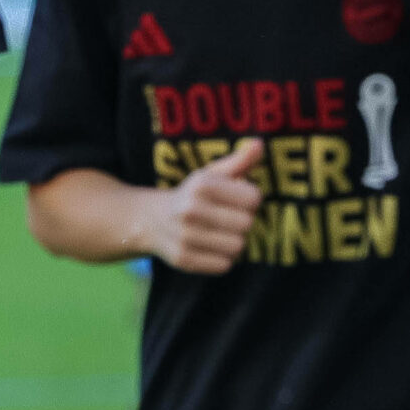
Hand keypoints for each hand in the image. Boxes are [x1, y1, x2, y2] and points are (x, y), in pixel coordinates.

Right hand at [152, 138, 263, 273]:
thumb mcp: (211, 174)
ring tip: (219, 234)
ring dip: (233, 241)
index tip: (236, 199)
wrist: (149, 221)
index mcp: (201, 184)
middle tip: (226, 218)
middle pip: (247, 224)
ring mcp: (185, 236)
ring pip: (237, 246)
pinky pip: (224, 265)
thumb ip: (239, 161)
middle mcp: (190, 209)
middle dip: (242, 221)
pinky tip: (209, 247)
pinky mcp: (183, 259)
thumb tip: (260, 145)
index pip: (253, 198)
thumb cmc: (191, 195)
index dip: (249, 199)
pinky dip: (222, 258)